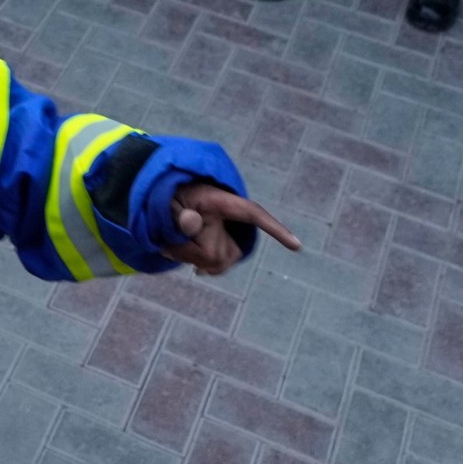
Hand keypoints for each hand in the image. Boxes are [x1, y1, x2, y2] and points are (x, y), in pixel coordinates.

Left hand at [168, 182, 299, 275]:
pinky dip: (195, 263)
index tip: (297, 246)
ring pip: (215, 264)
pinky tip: (179, 252)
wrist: (169, 200)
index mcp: (222, 201)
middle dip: (189, 255)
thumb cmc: (169, 196)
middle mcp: (230, 220)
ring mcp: (228, 236)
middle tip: (164, 244)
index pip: (254, 214)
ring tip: (169, 243)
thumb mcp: (167, 199)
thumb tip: (192, 223)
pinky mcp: (223, 249)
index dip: (275, 229)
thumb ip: (176, 212)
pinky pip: (213, 267)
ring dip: (188, 258)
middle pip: (217, 254)